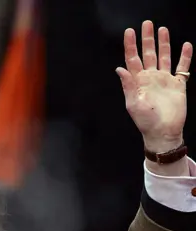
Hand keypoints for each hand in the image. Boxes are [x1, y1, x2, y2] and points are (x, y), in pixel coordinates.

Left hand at [117, 20, 192, 152]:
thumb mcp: (133, 103)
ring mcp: (164, 80)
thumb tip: (119, 68)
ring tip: (162, 30)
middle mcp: (150, 77)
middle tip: (147, 23)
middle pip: (148, 54)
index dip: (130, 45)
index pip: (132, 59)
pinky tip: (186, 45)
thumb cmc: (146, 121)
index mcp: (137, 81)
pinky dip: (185, 56)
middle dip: (147, 39)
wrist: (163, 132)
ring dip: (163, 44)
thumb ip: (128, 85)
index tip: (129, 32)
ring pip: (164, 57)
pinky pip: (182, 67)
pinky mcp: (178, 85)